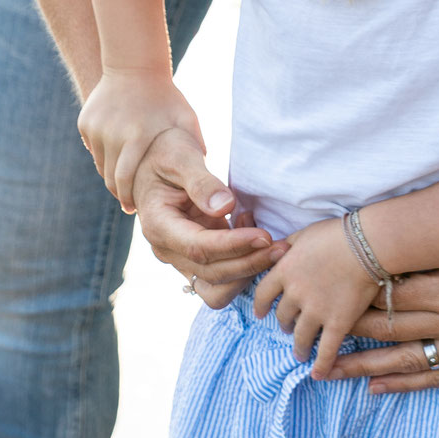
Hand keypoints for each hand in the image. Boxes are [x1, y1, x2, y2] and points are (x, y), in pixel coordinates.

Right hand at [78, 69, 202, 212]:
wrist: (135, 65)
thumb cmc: (168, 98)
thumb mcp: (187, 122)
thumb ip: (198, 155)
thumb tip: (219, 192)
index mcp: (136, 136)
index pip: (125, 181)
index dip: (128, 198)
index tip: (133, 209)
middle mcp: (111, 133)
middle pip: (109, 177)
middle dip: (120, 192)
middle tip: (129, 201)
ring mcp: (95, 127)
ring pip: (100, 164)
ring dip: (112, 175)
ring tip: (126, 180)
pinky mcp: (85, 122)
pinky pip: (94, 149)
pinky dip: (104, 156)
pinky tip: (118, 154)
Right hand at [133, 127, 276, 292]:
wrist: (156, 157)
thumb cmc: (167, 150)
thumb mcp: (182, 156)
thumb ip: (202, 182)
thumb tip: (225, 207)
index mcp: (158, 224)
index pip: (198, 247)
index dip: (234, 246)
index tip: (265, 236)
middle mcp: (166, 249)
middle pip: (211, 273)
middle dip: (250, 263)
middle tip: (283, 246)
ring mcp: (179, 257)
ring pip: (216, 287)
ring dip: (247, 272)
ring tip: (270, 243)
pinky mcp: (195, 257)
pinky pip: (221, 277)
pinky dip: (242, 265)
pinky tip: (253, 233)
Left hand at [252, 219, 380, 376]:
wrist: (367, 245)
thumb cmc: (337, 234)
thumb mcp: (304, 234)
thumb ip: (288, 246)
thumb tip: (277, 251)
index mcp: (284, 271)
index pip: (263, 294)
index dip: (261, 306)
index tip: (261, 313)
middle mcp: (295, 294)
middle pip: (282, 316)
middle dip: (283, 324)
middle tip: (288, 328)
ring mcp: (316, 311)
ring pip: (301, 336)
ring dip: (299, 346)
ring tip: (300, 352)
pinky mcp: (338, 323)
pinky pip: (326, 350)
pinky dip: (321, 364)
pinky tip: (318, 374)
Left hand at [329, 212, 438, 391]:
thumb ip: (424, 255)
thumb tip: (374, 261)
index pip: (383, 299)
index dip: (348, 302)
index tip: (318, 303)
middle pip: (386, 331)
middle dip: (342, 335)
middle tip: (306, 340)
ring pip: (403, 361)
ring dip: (361, 368)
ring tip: (325, 372)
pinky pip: (436, 378)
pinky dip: (403, 385)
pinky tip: (374, 388)